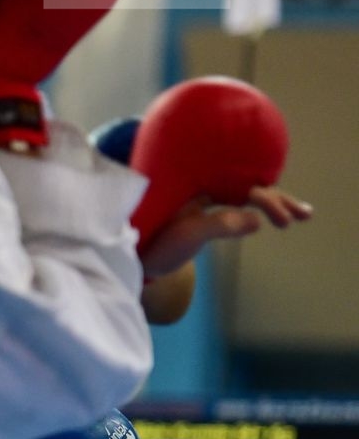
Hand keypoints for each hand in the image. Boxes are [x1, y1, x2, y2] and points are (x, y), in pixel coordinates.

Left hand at [139, 186, 313, 276]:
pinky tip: (272, 218)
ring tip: (302, 215)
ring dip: (275, 202)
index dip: (265, 199)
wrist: (137, 255)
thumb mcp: (188, 235)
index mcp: (198, 183)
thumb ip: (220, 225)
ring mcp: (207, 197)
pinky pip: (239, 205)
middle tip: (302, 216)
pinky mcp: (209, 211)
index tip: (277, 220)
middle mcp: (204, 184)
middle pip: (249, 184)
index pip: (241, 184)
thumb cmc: (157, 244)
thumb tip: (256, 220)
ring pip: (247, 193)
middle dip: (278, 198)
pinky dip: (258, 211)